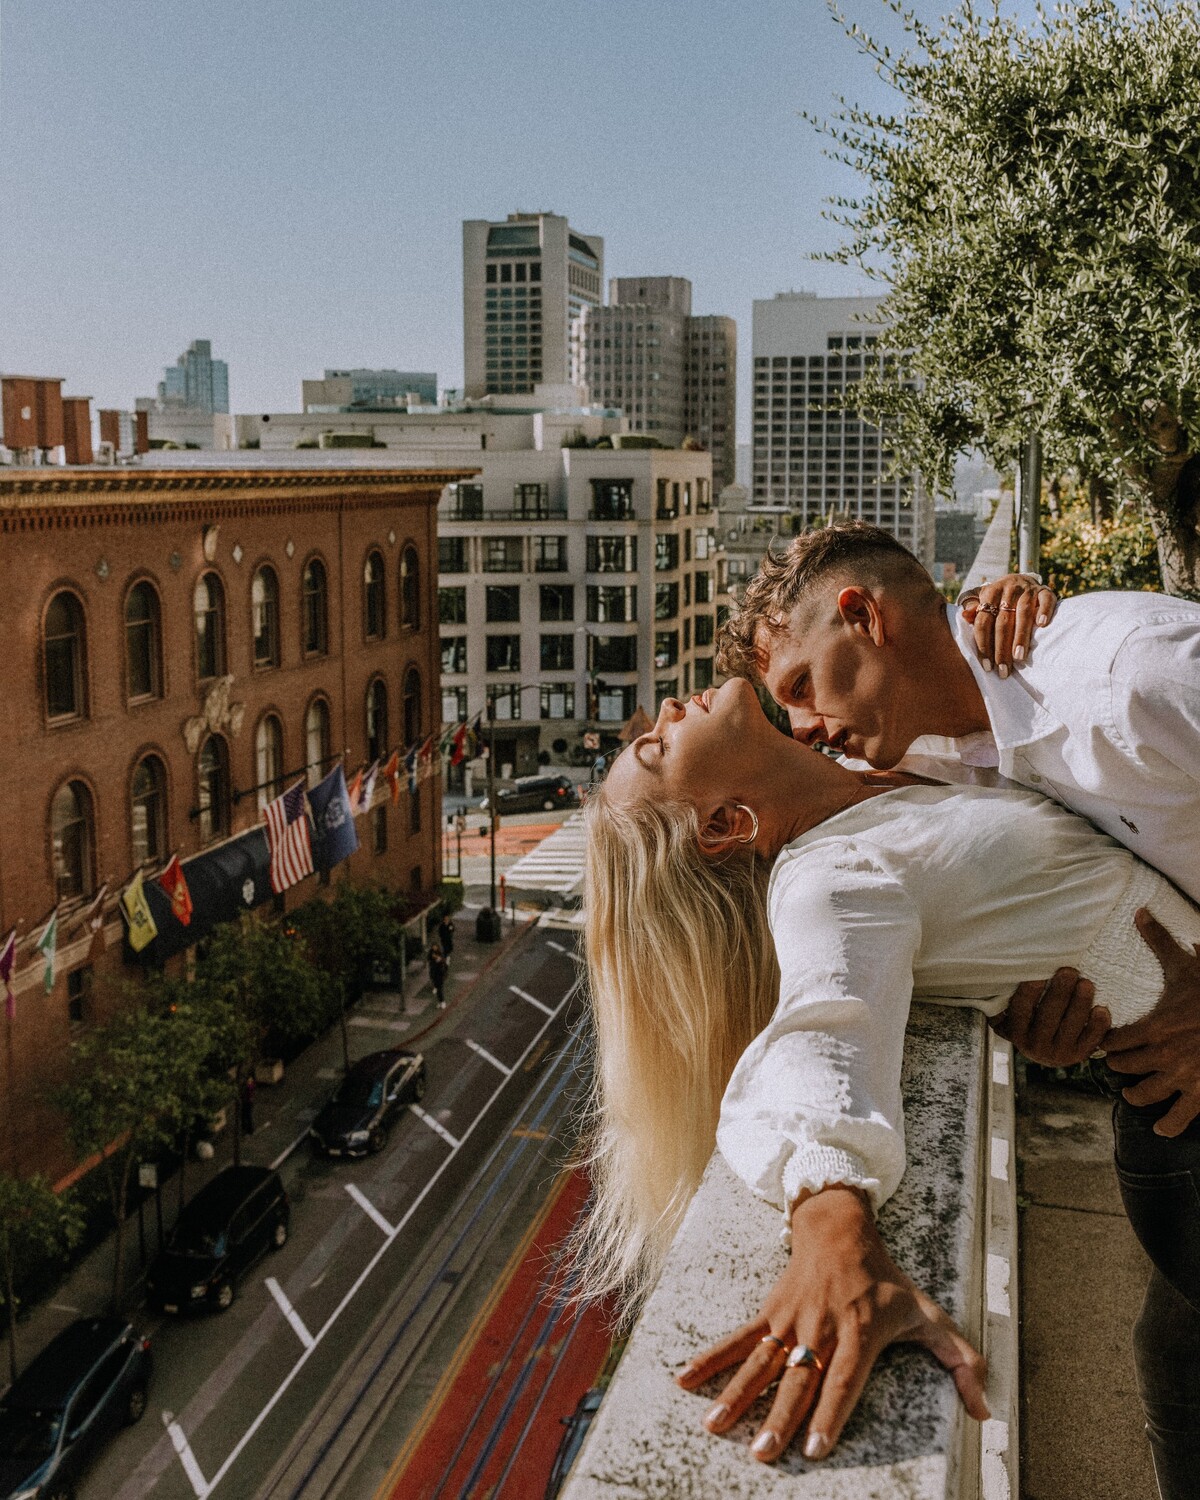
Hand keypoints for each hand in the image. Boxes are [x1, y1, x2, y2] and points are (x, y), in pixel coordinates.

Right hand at [675, 1185, 987, 1462]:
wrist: (840, 1227)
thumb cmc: (886, 1279)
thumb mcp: (928, 1312)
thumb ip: (959, 1360)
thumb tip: (984, 1411)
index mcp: (860, 1332)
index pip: (844, 1380)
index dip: (830, 1413)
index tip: (815, 1447)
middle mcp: (822, 1327)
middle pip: (798, 1378)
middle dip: (779, 1417)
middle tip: (762, 1453)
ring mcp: (792, 1320)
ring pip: (762, 1363)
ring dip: (737, 1394)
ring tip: (716, 1426)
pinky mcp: (770, 1312)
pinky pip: (738, 1339)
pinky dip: (712, 1359)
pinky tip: (685, 1379)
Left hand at [959, 574, 1056, 675]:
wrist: (1021, 578)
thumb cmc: (998, 597)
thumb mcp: (982, 599)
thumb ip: (973, 608)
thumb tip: (965, 616)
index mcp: (990, 593)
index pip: (984, 621)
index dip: (984, 645)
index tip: (987, 666)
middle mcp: (1008, 590)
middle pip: (1003, 622)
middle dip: (1002, 648)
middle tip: (1003, 670)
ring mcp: (1027, 590)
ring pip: (1023, 613)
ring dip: (1021, 637)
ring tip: (1019, 657)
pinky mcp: (1045, 591)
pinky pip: (1046, 600)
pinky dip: (1044, 611)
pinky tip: (1041, 625)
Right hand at [989, 969, 1109, 1066]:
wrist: (1047, 1051)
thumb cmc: (1031, 1019)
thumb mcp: (1013, 1013)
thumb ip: (1010, 998)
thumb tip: (1007, 970)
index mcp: (1016, 1031)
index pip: (1021, 1010)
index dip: (1029, 992)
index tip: (1039, 974)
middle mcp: (1035, 1046)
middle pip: (1048, 1016)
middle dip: (1060, 992)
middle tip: (1069, 971)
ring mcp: (1059, 1053)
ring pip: (1071, 1026)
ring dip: (1080, 1003)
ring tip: (1086, 984)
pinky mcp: (1080, 1055)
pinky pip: (1091, 1040)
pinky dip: (1097, 1026)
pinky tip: (1102, 1009)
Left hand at [1102, 908, 1199, 1135]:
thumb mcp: (1186, 966)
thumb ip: (1158, 941)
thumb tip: (1140, 911)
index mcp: (1154, 1026)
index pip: (1112, 1042)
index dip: (1105, 1043)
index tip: (1104, 1043)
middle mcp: (1163, 1054)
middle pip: (1121, 1069)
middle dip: (1117, 1067)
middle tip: (1117, 1065)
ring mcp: (1183, 1076)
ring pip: (1143, 1095)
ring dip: (1135, 1096)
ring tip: (1133, 1094)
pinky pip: (1180, 1118)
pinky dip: (1169, 1125)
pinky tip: (1162, 1126)